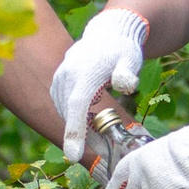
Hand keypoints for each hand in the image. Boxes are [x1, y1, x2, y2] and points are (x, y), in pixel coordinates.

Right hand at [48, 9, 148, 158]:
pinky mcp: (58, 82)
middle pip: (70, 114)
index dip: (75, 131)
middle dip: (82, 137)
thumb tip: (126, 85)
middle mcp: (67, 75)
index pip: (76, 105)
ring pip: (65, 112)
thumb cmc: (122, 49)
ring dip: (79, 128)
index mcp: (85, 72)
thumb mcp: (130, 59)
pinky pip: (63, 106)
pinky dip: (74, 118)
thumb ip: (127, 73)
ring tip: (100, 142)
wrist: (107, 34)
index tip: (74, 154)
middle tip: (103, 152)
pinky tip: (90, 125)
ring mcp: (60, 78)